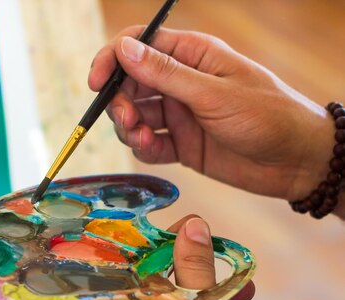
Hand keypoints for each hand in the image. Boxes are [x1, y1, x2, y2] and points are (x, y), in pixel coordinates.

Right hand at [89, 27, 334, 201]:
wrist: (296, 161)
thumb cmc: (268, 115)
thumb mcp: (214, 93)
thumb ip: (166, 74)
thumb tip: (124, 49)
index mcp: (192, 56)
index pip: (139, 46)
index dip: (112, 60)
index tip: (96, 83)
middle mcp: (181, 82)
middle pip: (130, 83)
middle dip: (120, 101)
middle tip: (127, 119)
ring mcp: (180, 113)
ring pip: (136, 114)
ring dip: (129, 126)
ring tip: (143, 138)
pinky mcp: (182, 144)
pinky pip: (149, 142)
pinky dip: (143, 146)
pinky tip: (152, 148)